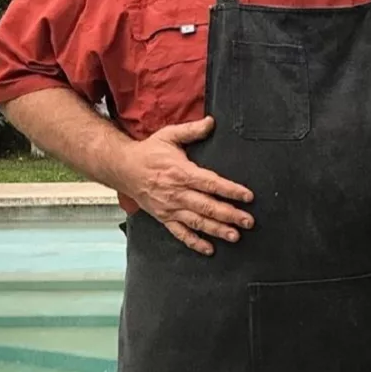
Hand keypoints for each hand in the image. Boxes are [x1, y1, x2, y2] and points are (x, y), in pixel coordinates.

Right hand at [114, 117, 253, 255]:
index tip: (247, 196)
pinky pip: (180, 233)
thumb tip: (212, 122)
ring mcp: (170, 208)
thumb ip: (192, 130)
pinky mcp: (164, 217)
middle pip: (207, 206)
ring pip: (197, 222)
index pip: (211, 183)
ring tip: (234, 235)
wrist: (122, 168)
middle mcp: (177, 193)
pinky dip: (194, 242)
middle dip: (229, 214)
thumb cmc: (148, 152)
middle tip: (248, 221)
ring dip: (216, 230)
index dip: (230, 190)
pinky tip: (209, 249)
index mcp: (181, 173)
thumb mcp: (169, 136)